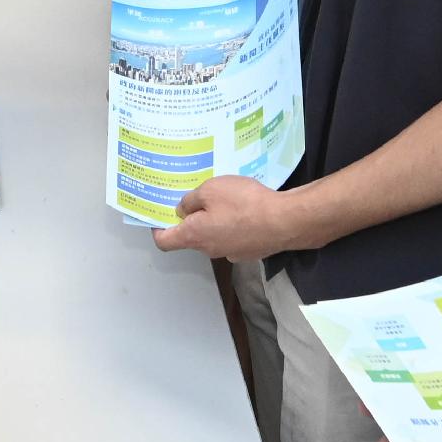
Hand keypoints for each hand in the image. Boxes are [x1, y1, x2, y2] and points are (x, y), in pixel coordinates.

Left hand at [158, 169, 289, 261]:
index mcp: (194, 236)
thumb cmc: (244, 205)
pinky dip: (234, 224)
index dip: (157, 228)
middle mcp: (209, 249)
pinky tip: (245, 208)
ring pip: (214, 235)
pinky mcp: (249, 250)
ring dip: (215, 219)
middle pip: (191, 236)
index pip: (164, 242)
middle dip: (192, 218)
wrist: (285, 221)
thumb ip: (191, 200)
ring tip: (226, 198)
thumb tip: (183, 209)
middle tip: (198, 195)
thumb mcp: (210, 190)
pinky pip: (234, 235)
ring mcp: (231, 252)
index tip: (159, 214)